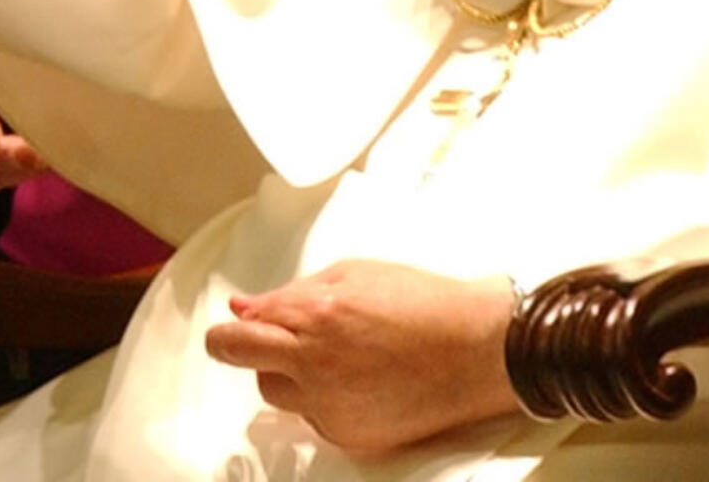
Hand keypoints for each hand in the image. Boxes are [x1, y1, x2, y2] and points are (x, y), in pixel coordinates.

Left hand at [204, 258, 517, 453]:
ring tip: (326, 352)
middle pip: (242, 362)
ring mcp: (330, 407)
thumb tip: (246, 307)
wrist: (473, 348)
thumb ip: (292, 292)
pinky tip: (355, 376)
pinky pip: (313, 416)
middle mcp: (314, 367)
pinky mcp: (349, 436)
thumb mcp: (352, 273)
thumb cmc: (420, 301)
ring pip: (276, 393)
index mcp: (314, 317)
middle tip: (252, 336)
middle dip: (238, 346)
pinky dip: (321, 396)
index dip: (235, 322)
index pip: (240, 329)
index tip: (235, 321)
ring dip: (285, 372)